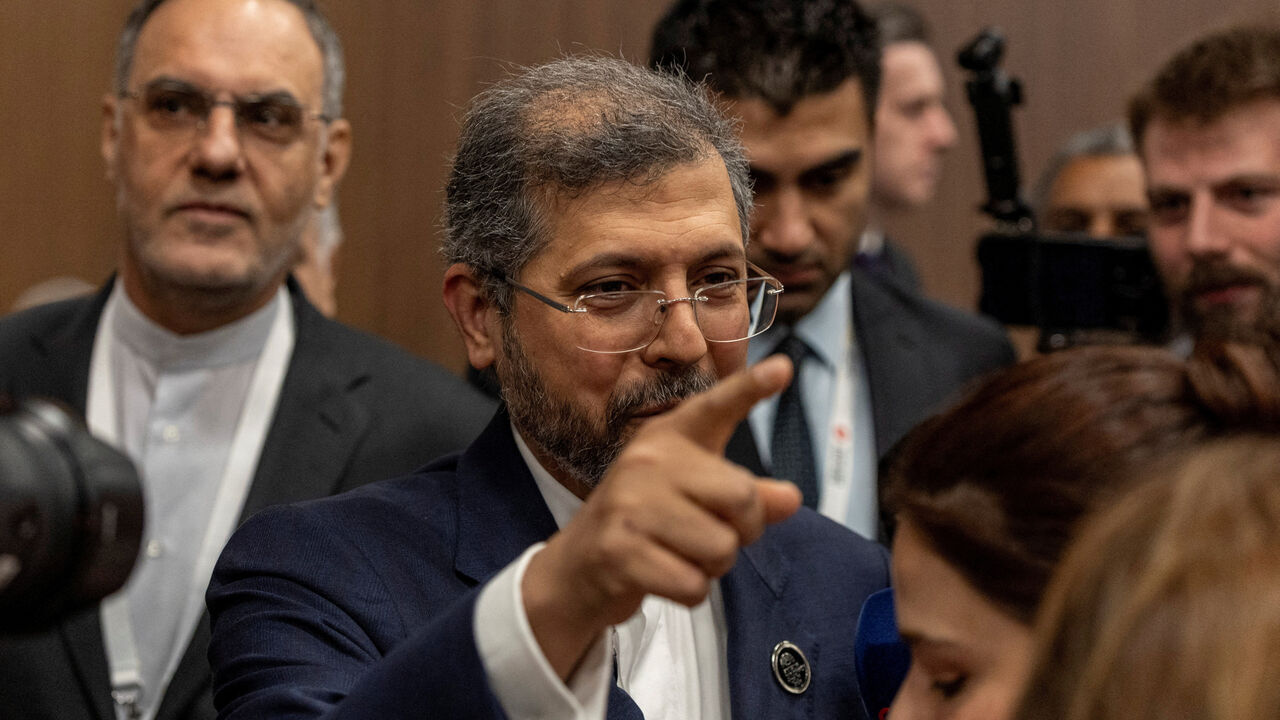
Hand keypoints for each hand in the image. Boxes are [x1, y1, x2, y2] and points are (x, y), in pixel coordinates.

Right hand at [522, 355, 802, 678]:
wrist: (577, 566)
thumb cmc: (647, 523)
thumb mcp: (695, 499)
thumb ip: (745, 497)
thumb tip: (792, 498)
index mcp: (669, 438)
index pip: (716, 407)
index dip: (751, 386)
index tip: (784, 367)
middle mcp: (648, 462)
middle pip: (742, 497)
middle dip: (743, 531)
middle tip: (710, 535)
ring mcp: (629, 505)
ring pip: (722, 548)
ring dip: (712, 567)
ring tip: (679, 555)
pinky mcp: (619, 551)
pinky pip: (694, 585)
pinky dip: (689, 592)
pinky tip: (661, 575)